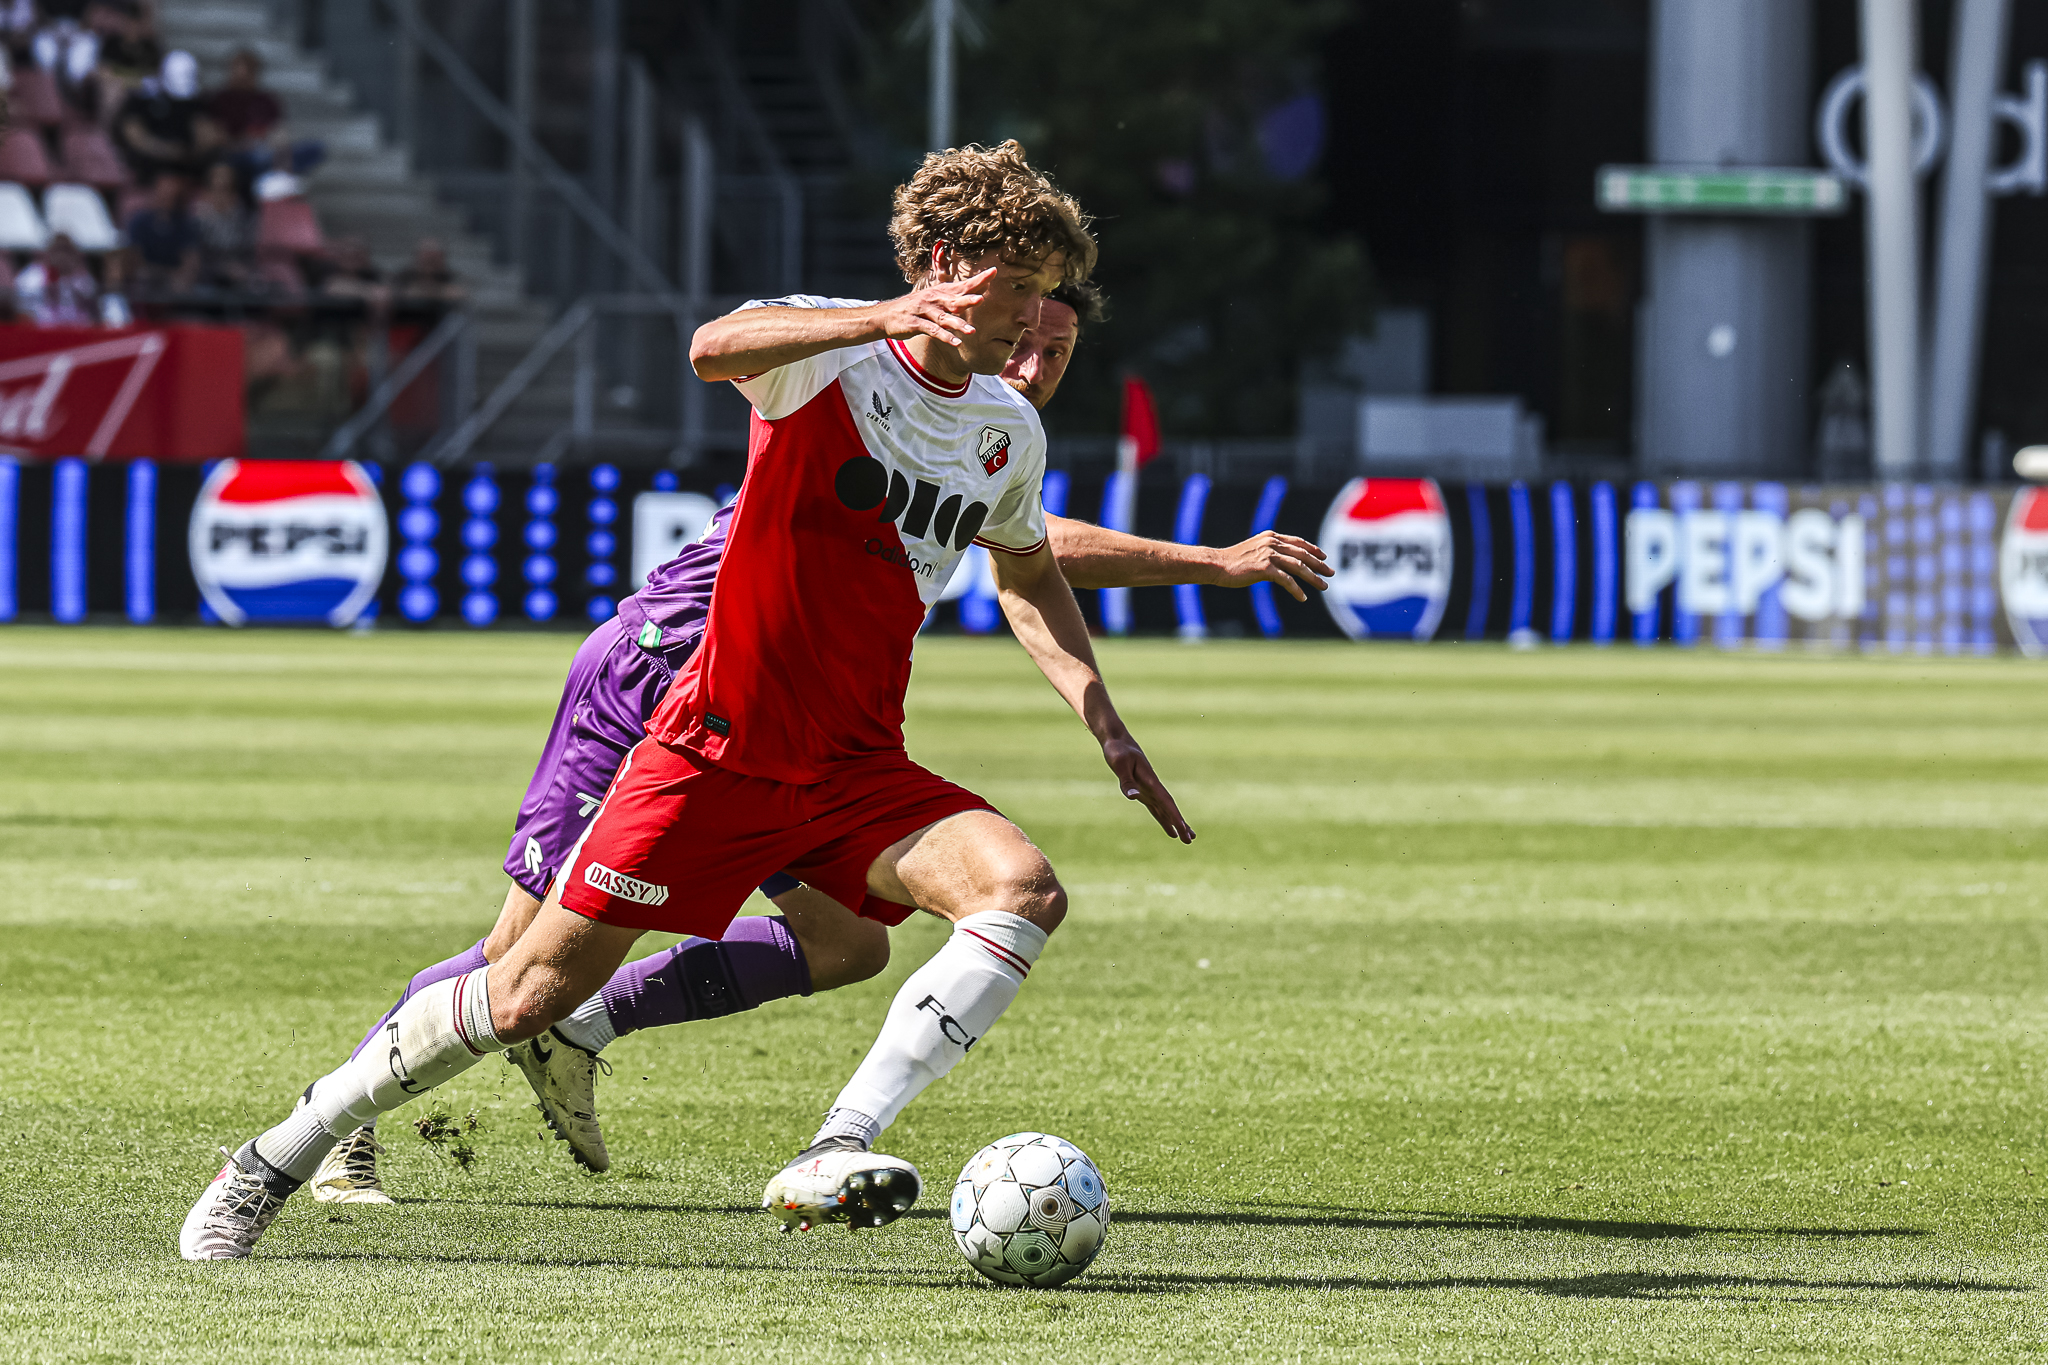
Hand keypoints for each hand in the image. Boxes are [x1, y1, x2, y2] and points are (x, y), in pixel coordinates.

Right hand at [869, 267, 993, 348]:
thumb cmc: (915, 308)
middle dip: (967, 299)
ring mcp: (924, 311)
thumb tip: (976, 293)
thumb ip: (954, 298)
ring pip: (944, 318)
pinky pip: (932, 331)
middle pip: (954, 299)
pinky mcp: (915, 324)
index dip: (978, 279)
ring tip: (972, 331)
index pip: (963, 285)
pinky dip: (944, 337)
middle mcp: (933, 299)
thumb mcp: (934, 299)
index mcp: (940, 292)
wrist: (886, 315)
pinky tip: (956, 343)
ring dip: (957, 324)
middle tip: (981, 299)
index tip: (994, 271)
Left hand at [1102, 735, 1194, 843]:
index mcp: (1150, 780)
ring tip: (1187, 838)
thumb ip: (1127, 782)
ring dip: (1175, 823)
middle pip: (1169, 808)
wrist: (1117, 740)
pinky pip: (1156, 808)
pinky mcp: (1143, 790)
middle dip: (1180, 824)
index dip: (1175, 816)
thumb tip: (1134, 798)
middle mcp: (1153, 786)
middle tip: (1191, 839)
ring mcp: (1149, 789)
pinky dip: (1163, 818)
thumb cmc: (1117, 751)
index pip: (1166, 802)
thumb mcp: (1119, 764)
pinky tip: (1169, 829)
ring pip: (1165, 809)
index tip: (1183, 829)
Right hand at [1206, 531, 1331, 601]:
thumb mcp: (1253, 550)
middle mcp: (1272, 543)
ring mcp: (1269, 555)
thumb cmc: (1232, 561)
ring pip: (1299, 567)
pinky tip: (1303, 598)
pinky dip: (1297, 590)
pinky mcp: (1265, 569)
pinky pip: (1287, 580)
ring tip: (1324, 587)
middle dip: (1319, 564)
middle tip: (1331, 573)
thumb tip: (1279, 560)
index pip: (1298, 542)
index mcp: (1271, 537)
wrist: (1217, 565)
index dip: (1313, 549)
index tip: (1323, 556)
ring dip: (1314, 578)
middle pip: (1303, 554)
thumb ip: (1268, 551)